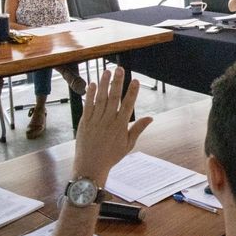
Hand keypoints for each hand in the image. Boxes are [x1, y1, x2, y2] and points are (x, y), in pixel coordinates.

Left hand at [72, 67, 151, 184]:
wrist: (90, 166)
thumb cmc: (111, 156)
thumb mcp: (128, 144)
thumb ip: (138, 129)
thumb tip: (151, 118)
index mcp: (120, 126)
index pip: (128, 105)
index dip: (132, 92)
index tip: (136, 81)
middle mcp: (108, 121)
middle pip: (113, 98)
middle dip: (117, 82)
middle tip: (120, 69)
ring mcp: (95, 121)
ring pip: (100, 99)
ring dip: (104, 84)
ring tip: (107, 71)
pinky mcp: (84, 122)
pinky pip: (88, 105)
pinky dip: (90, 94)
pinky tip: (93, 83)